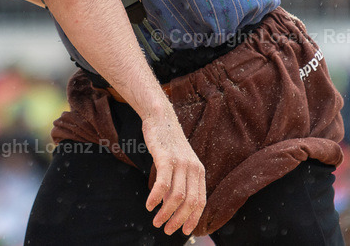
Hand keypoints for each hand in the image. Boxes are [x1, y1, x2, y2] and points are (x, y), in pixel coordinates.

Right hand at [140, 106, 205, 235]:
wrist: (161, 118)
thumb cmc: (168, 143)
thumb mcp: (180, 163)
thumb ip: (180, 181)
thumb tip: (174, 205)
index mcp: (199, 171)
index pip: (200, 202)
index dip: (193, 219)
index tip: (184, 232)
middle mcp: (193, 168)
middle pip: (190, 203)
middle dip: (178, 220)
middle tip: (166, 230)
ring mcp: (180, 163)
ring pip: (176, 196)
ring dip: (165, 213)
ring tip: (156, 222)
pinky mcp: (166, 158)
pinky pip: (162, 184)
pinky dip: (156, 198)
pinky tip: (149, 205)